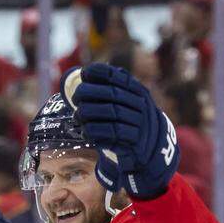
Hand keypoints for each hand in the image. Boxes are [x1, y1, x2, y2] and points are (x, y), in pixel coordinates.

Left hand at [63, 64, 179, 198]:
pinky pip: (112, 132)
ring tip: (78, 116)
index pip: (118, 76)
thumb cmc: (127, 123)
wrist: (148, 149)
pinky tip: (86, 131)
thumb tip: (79, 75)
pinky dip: (95, 130)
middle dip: (89, 92)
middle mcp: (140, 104)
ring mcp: (139, 122)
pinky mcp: (134, 140)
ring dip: (89, 112)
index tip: (84, 73)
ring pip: (111, 112)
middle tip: (75, 97)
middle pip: (112, 93)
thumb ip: (108, 90)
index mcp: (137, 91)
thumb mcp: (123, 104)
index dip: (101, 72)